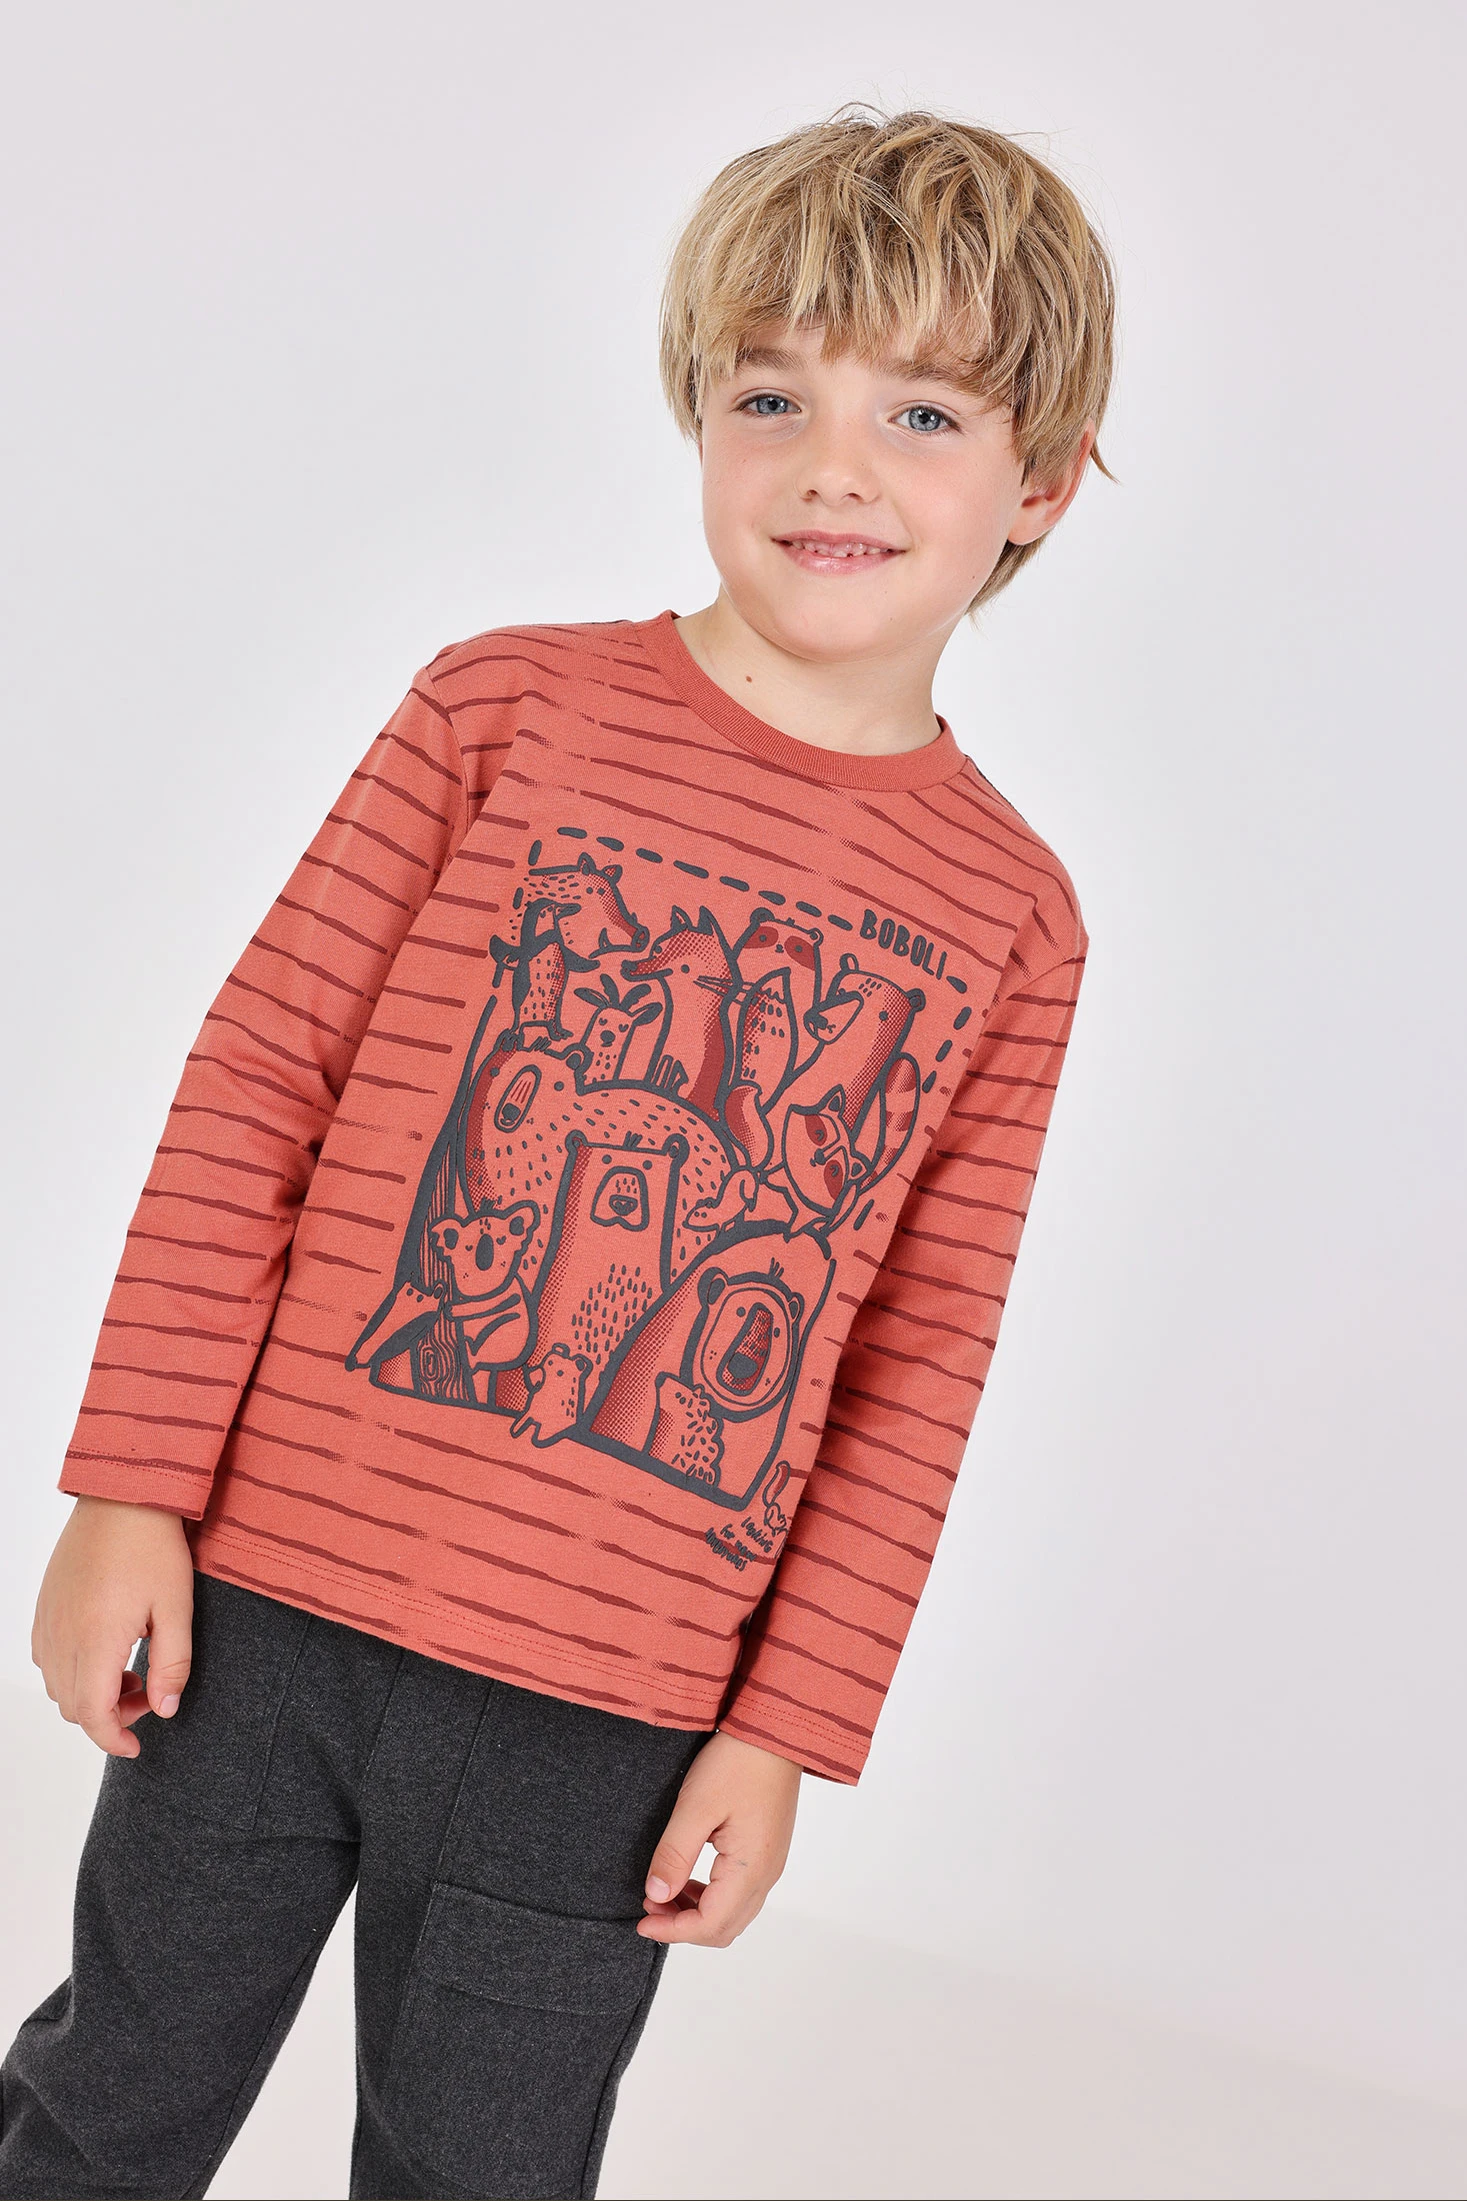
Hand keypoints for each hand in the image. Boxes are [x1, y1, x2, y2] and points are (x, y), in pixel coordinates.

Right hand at [32, 1495, 194, 1757]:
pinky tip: (105, 1650)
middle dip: (109, 1717)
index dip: (113, 1739)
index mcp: (95, 1641)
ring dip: (90, 1695)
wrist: (122, 1497)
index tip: (136, 1747)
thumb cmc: (153, 1547)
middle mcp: (62, 1636)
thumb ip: (173, 1665)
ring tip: (130, 1670)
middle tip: (146, 1694)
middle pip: (73, 1706)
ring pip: (57, 1686)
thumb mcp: (177, 1608)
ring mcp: (48, 1621)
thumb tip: (165, 1709)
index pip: (92, 1714)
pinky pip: (46, 1659)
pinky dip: (72, 1672)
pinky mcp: (44, 1607)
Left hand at [638, 1730, 800, 1946]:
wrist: (775, 1731)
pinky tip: (689, 1875)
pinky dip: (712, 1896)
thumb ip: (674, 1854)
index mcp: (751, 1869)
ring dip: (698, 1912)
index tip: (641, 1920)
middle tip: (649, 1906)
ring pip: (734, 1913)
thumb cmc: (737, 1763)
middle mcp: (767, 1875)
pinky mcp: (769, 1850)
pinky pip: (741, 1892)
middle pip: (725, 1928)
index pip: (710, 1925)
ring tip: (664, 1890)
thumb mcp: (696, 1806)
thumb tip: (656, 1895)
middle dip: (684, 1926)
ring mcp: (771, 1863)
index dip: (672, 1931)